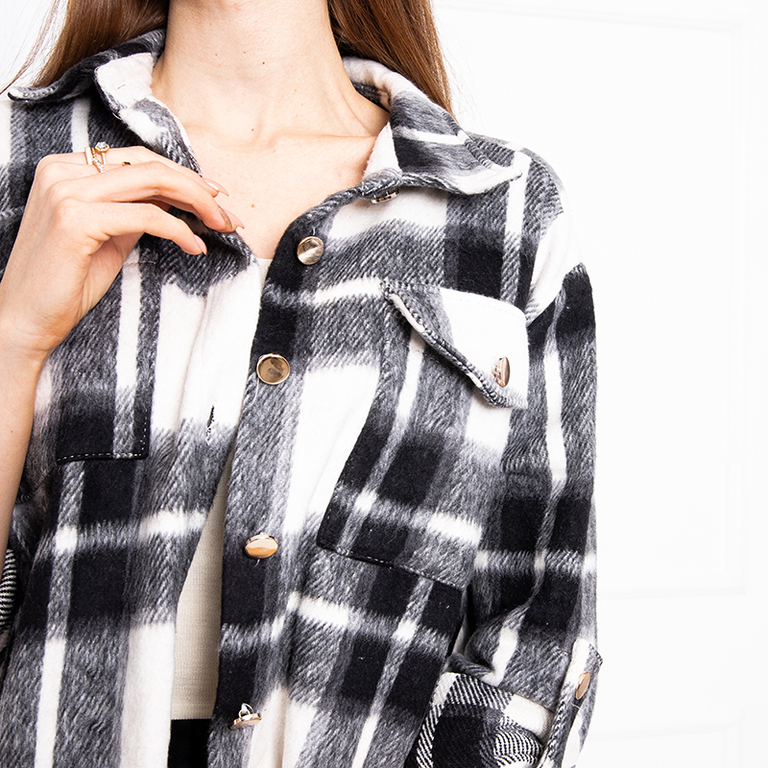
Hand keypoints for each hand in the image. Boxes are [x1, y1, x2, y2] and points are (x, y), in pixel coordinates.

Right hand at [0, 145, 241, 362]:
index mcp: (65, 168)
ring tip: (221, 226)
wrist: (26, 318)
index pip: (137, 160)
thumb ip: (134, 211)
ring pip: (153, 183)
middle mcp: (63, 171)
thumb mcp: (107, 236)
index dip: (183, 175)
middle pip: (150, 166)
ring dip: (197, 204)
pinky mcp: (76, 219)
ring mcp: (66, 192)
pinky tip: (195, 247)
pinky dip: (179, 231)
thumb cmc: (66, 282)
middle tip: (229, 213)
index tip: (215, 196)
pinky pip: (147, 216)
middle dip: (198, 188)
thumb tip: (174, 202)